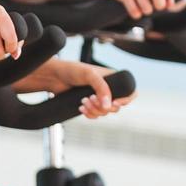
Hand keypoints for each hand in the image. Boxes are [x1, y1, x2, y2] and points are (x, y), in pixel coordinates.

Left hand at [14, 59, 134, 118]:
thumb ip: (101, 88)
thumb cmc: (72, 70)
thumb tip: (109, 105)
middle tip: (90, 98)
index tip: (114, 103)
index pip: (130, 92)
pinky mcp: (90, 105)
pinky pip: (96, 116)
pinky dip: (89, 114)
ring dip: (94, 110)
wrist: (54, 77)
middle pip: (116, 107)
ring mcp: (99, 98)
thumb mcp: (89, 75)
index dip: (126, 100)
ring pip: (105, 112)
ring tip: (83, 101)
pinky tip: (80, 108)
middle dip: (103, 106)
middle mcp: (108, 89)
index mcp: (113, 79)